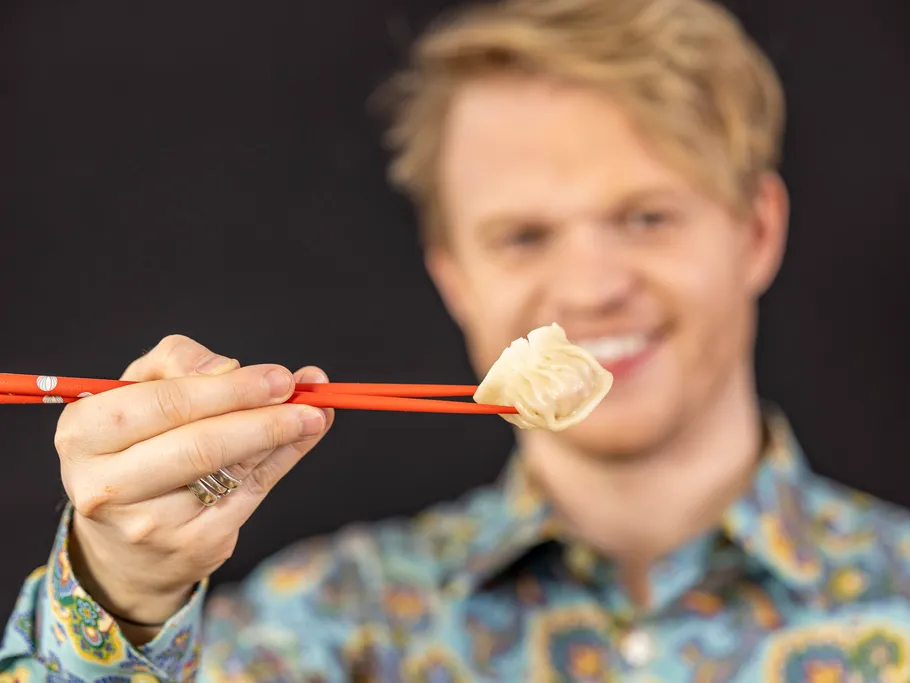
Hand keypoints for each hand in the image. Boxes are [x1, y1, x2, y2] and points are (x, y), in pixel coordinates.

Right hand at [56, 334, 332, 637]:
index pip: (162, 404)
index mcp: (84, 433)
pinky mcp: (191, 546)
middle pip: (198, 444)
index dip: (227, 388)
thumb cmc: (136, 445)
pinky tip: (302, 437)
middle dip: (259, 415)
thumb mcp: (139, 392)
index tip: (276, 376)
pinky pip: (250, 494)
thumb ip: (180, 364)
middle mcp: (107, 485)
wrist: (125, 543)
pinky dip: (283, 460)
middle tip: (299, 392)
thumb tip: (232, 367)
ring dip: (279, 437)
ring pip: (229, 470)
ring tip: (313, 413)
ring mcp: (149, 524)